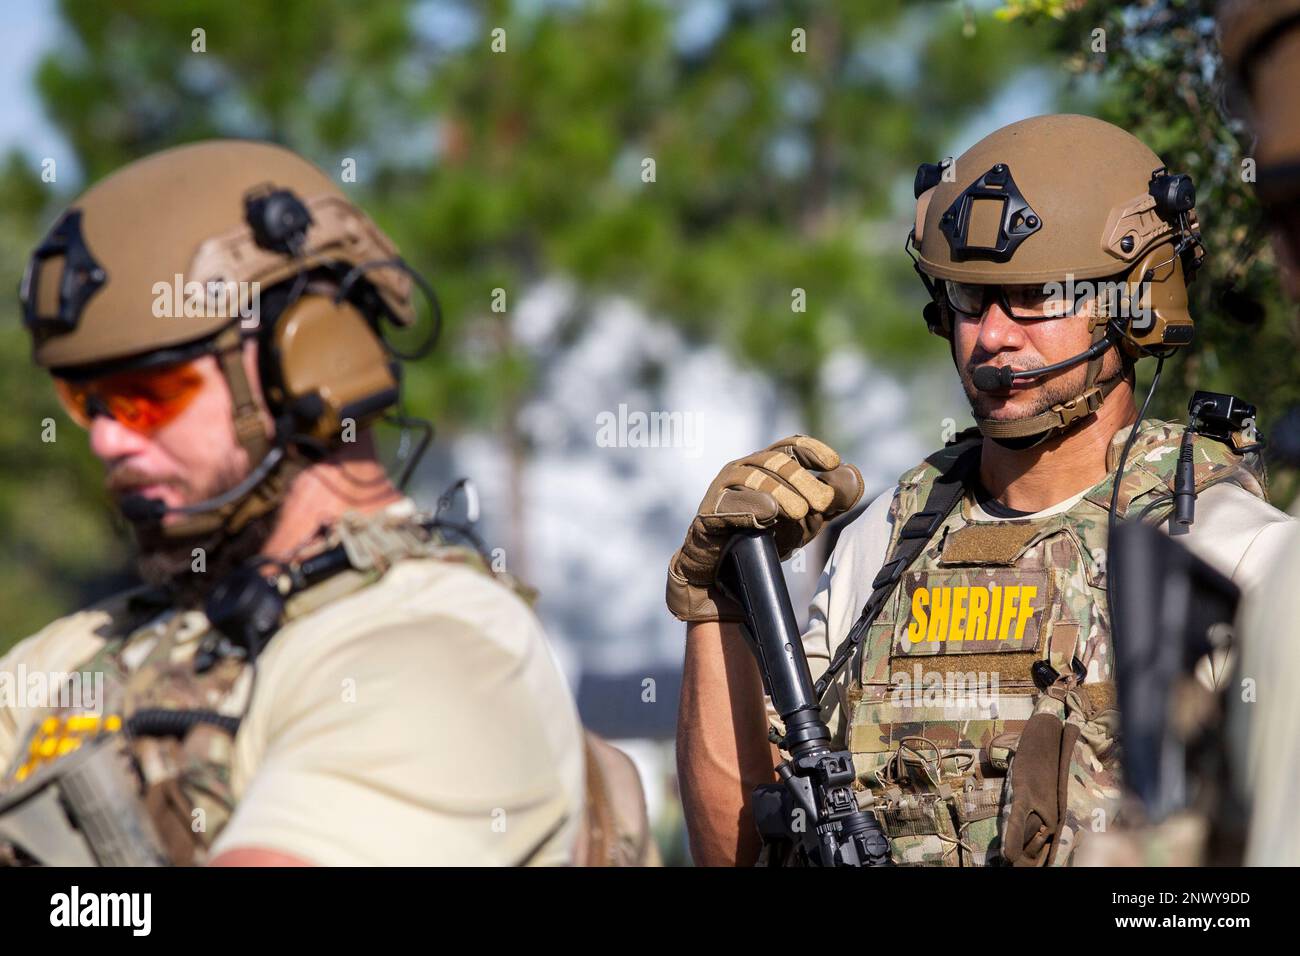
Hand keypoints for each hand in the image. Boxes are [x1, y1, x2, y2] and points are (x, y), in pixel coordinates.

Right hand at [666, 435, 863, 622]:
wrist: (727, 571)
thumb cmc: (768, 536)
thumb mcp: (808, 519)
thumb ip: (832, 500)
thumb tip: (853, 474)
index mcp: (767, 465)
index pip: (790, 445)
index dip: (812, 450)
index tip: (833, 462)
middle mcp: (743, 468)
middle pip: (775, 461)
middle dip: (802, 480)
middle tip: (823, 503)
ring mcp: (722, 488)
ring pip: (753, 478)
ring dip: (781, 493)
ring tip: (801, 513)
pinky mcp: (708, 512)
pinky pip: (728, 503)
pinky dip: (751, 506)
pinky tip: (769, 514)